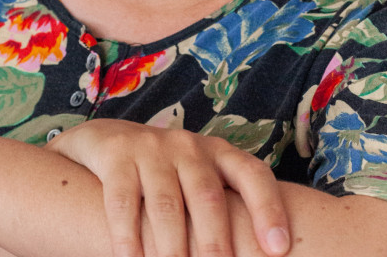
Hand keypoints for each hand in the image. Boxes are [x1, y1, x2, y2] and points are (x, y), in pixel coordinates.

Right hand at [46, 119, 289, 256]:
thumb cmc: (168, 174)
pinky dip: (128, 238)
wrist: (108, 140)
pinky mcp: (117, 156)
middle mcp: (189, 147)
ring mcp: (152, 149)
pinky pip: (123, 202)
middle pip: (208, 196)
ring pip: (166, 204)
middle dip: (215, 244)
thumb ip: (225, 208)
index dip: (268, 208)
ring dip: (171, 249)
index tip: (279, 249)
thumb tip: (267, 254)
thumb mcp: (200, 179)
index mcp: (218, 153)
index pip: (252, 175)